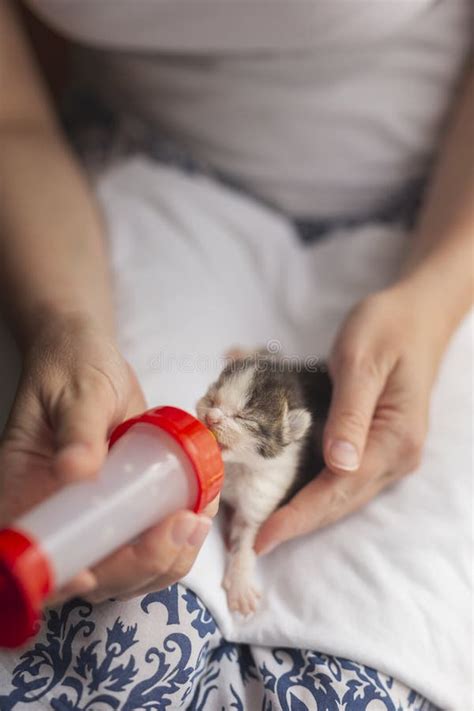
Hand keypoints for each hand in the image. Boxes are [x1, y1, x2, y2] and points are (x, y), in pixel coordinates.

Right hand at [0, 315, 216, 603]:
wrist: (93, 363)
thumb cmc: (73, 371)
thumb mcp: (76, 395)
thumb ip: (77, 428)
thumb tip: (76, 468)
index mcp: (27, 496)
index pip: (36, 559)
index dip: (59, 581)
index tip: (91, 578)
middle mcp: (63, 518)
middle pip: (94, 575)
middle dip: (139, 565)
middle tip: (181, 525)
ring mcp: (99, 518)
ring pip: (131, 568)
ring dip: (170, 556)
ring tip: (199, 517)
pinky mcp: (129, 511)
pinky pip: (153, 541)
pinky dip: (182, 538)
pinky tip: (203, 509)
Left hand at [255, 283, 447, 553]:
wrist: (418, 313)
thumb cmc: (387, 328)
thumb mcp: (361, 361)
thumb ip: (349, 412)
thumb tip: (338, 465)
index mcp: (395, 439)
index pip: (339, 489)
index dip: (299, 515)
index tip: (263, 536)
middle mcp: (397, 456)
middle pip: (341, 500)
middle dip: (297, 523)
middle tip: (252, 540)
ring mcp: (390, 452)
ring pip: (342, 494)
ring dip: (305, 511)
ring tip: (264, 523)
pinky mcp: (379, 442)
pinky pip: (344, 477)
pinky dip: (314, 489)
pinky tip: (289, 493)